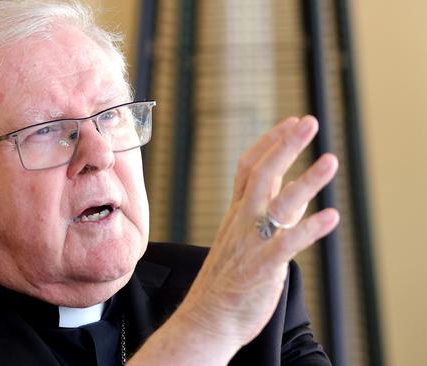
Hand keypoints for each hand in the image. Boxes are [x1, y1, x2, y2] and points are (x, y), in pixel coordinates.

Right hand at [175, 115, 339, 349]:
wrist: (207, 317)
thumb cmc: (227, 279)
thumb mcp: (240, 237)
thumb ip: (263, 212)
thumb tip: (287, 186)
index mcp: (237, 213)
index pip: (249, 168)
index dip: (270, 143)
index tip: (291, 121)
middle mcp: (243, 222)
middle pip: (262, 174)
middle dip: (285, 146)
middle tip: (308, 122)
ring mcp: (252, 243)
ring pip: (278, 205)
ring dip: (306, 181)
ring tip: (330, 160)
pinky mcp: (263, 267)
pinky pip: (288, 243)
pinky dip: (310, 229)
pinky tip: (332, 217)